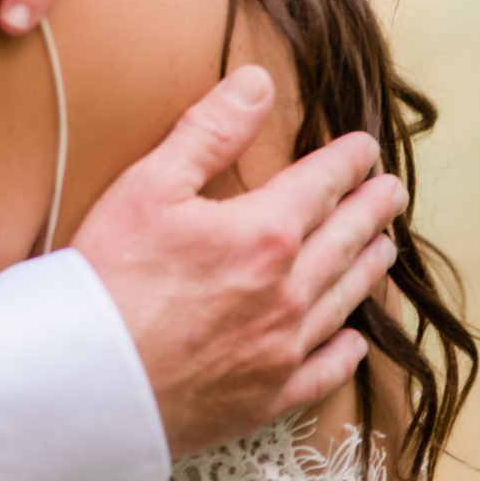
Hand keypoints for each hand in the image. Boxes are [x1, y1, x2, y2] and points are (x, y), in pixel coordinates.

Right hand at [73, 65, 406, 458]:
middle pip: (344, 241)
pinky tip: (353, 341)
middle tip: (391, 193)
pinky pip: (323, 370)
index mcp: (265, 233)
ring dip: (367, 269)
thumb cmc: (111, 275)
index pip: (321, 186)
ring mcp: (282, 348)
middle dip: (370, 211)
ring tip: (383, 250)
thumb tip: (257, 84)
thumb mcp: (150, 184)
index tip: (365, 149)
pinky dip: (345, 351)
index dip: (346, 162)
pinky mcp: (267, 396)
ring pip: (343, 301)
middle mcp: (288, 291)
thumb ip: (210, 131)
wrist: (88, 376)